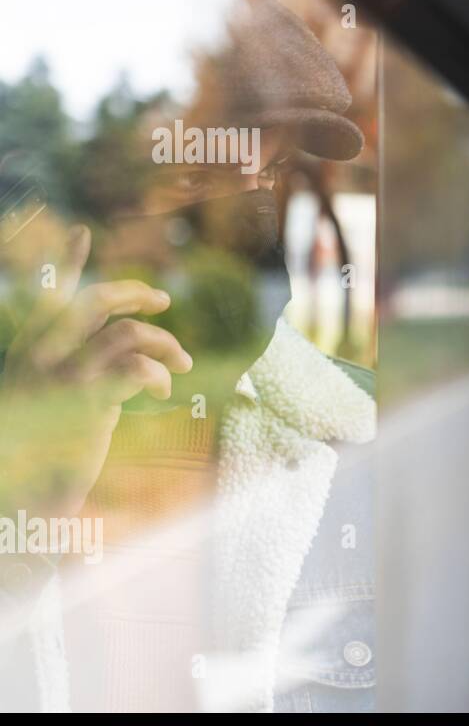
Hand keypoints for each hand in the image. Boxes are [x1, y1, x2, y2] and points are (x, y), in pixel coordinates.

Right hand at [0, 224, 192, 521]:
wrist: (29, 494)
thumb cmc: (49, 453)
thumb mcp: (63, 402)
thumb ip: (87, 372)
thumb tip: (131, 355)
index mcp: (31, 352)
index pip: (50, 296)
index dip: (68, 262)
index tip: (82, 231)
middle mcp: (43, 358)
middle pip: (96, 302)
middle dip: (135, 294)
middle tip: (165, 301)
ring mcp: (64, 377)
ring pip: (128, 334)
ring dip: (165, 344)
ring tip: (182, 363)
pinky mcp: (89, 401)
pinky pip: (138, 369)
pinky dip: (160, 375)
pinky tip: (164, 391)